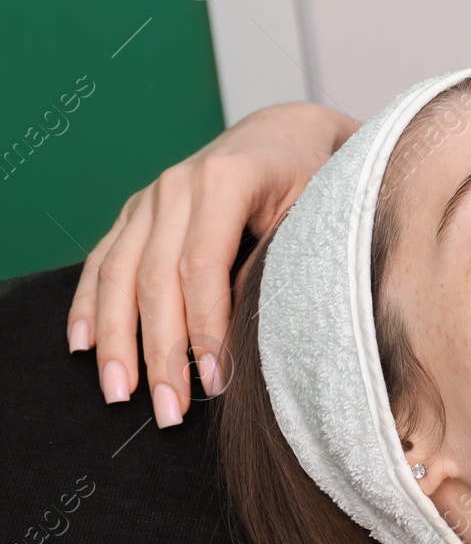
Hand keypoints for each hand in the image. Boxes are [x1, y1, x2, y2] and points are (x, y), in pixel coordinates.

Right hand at [65, 102, 359, 426]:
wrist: (288, 134)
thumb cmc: (313, 178)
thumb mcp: (313, 213)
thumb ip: (277, 261)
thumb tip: (247, 330)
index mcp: (226, 179)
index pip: (202, 267)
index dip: (205, 329)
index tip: (216, 381)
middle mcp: (178, 185)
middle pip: (155, 279)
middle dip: (160, 352)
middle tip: (170, 409)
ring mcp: (151, 197)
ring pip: (118, 275)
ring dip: (117, 340)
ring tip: (121, 394)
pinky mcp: (136, 211)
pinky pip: (102, 260)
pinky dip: (89, 304)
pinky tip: (84, 346)